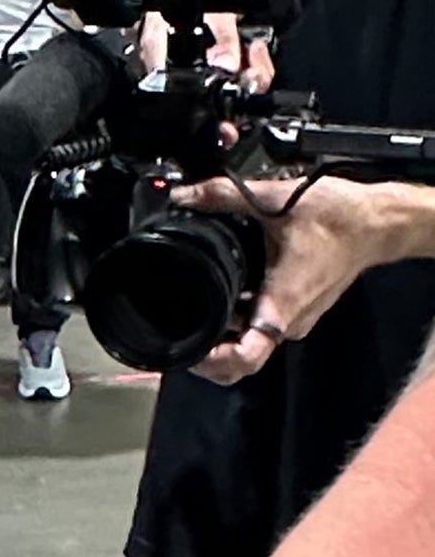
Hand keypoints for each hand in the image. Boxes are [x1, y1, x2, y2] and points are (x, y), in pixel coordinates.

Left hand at [173, 175, 394, 382]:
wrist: (379, 222)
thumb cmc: (341, 217)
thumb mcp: (277, 200)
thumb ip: (223, 197)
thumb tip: (182, 195)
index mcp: (283, 303)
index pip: (246, 357)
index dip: (212, 362)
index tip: (185, 349)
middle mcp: (289, 320)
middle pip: (241, 356)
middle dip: (207, 349)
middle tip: (175, 326)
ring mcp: (295, 317)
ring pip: (249, 340)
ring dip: (220, 332)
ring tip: (190, 307)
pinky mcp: (297, 308)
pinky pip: (260, 324)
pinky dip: (237, 318)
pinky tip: (219, 293)